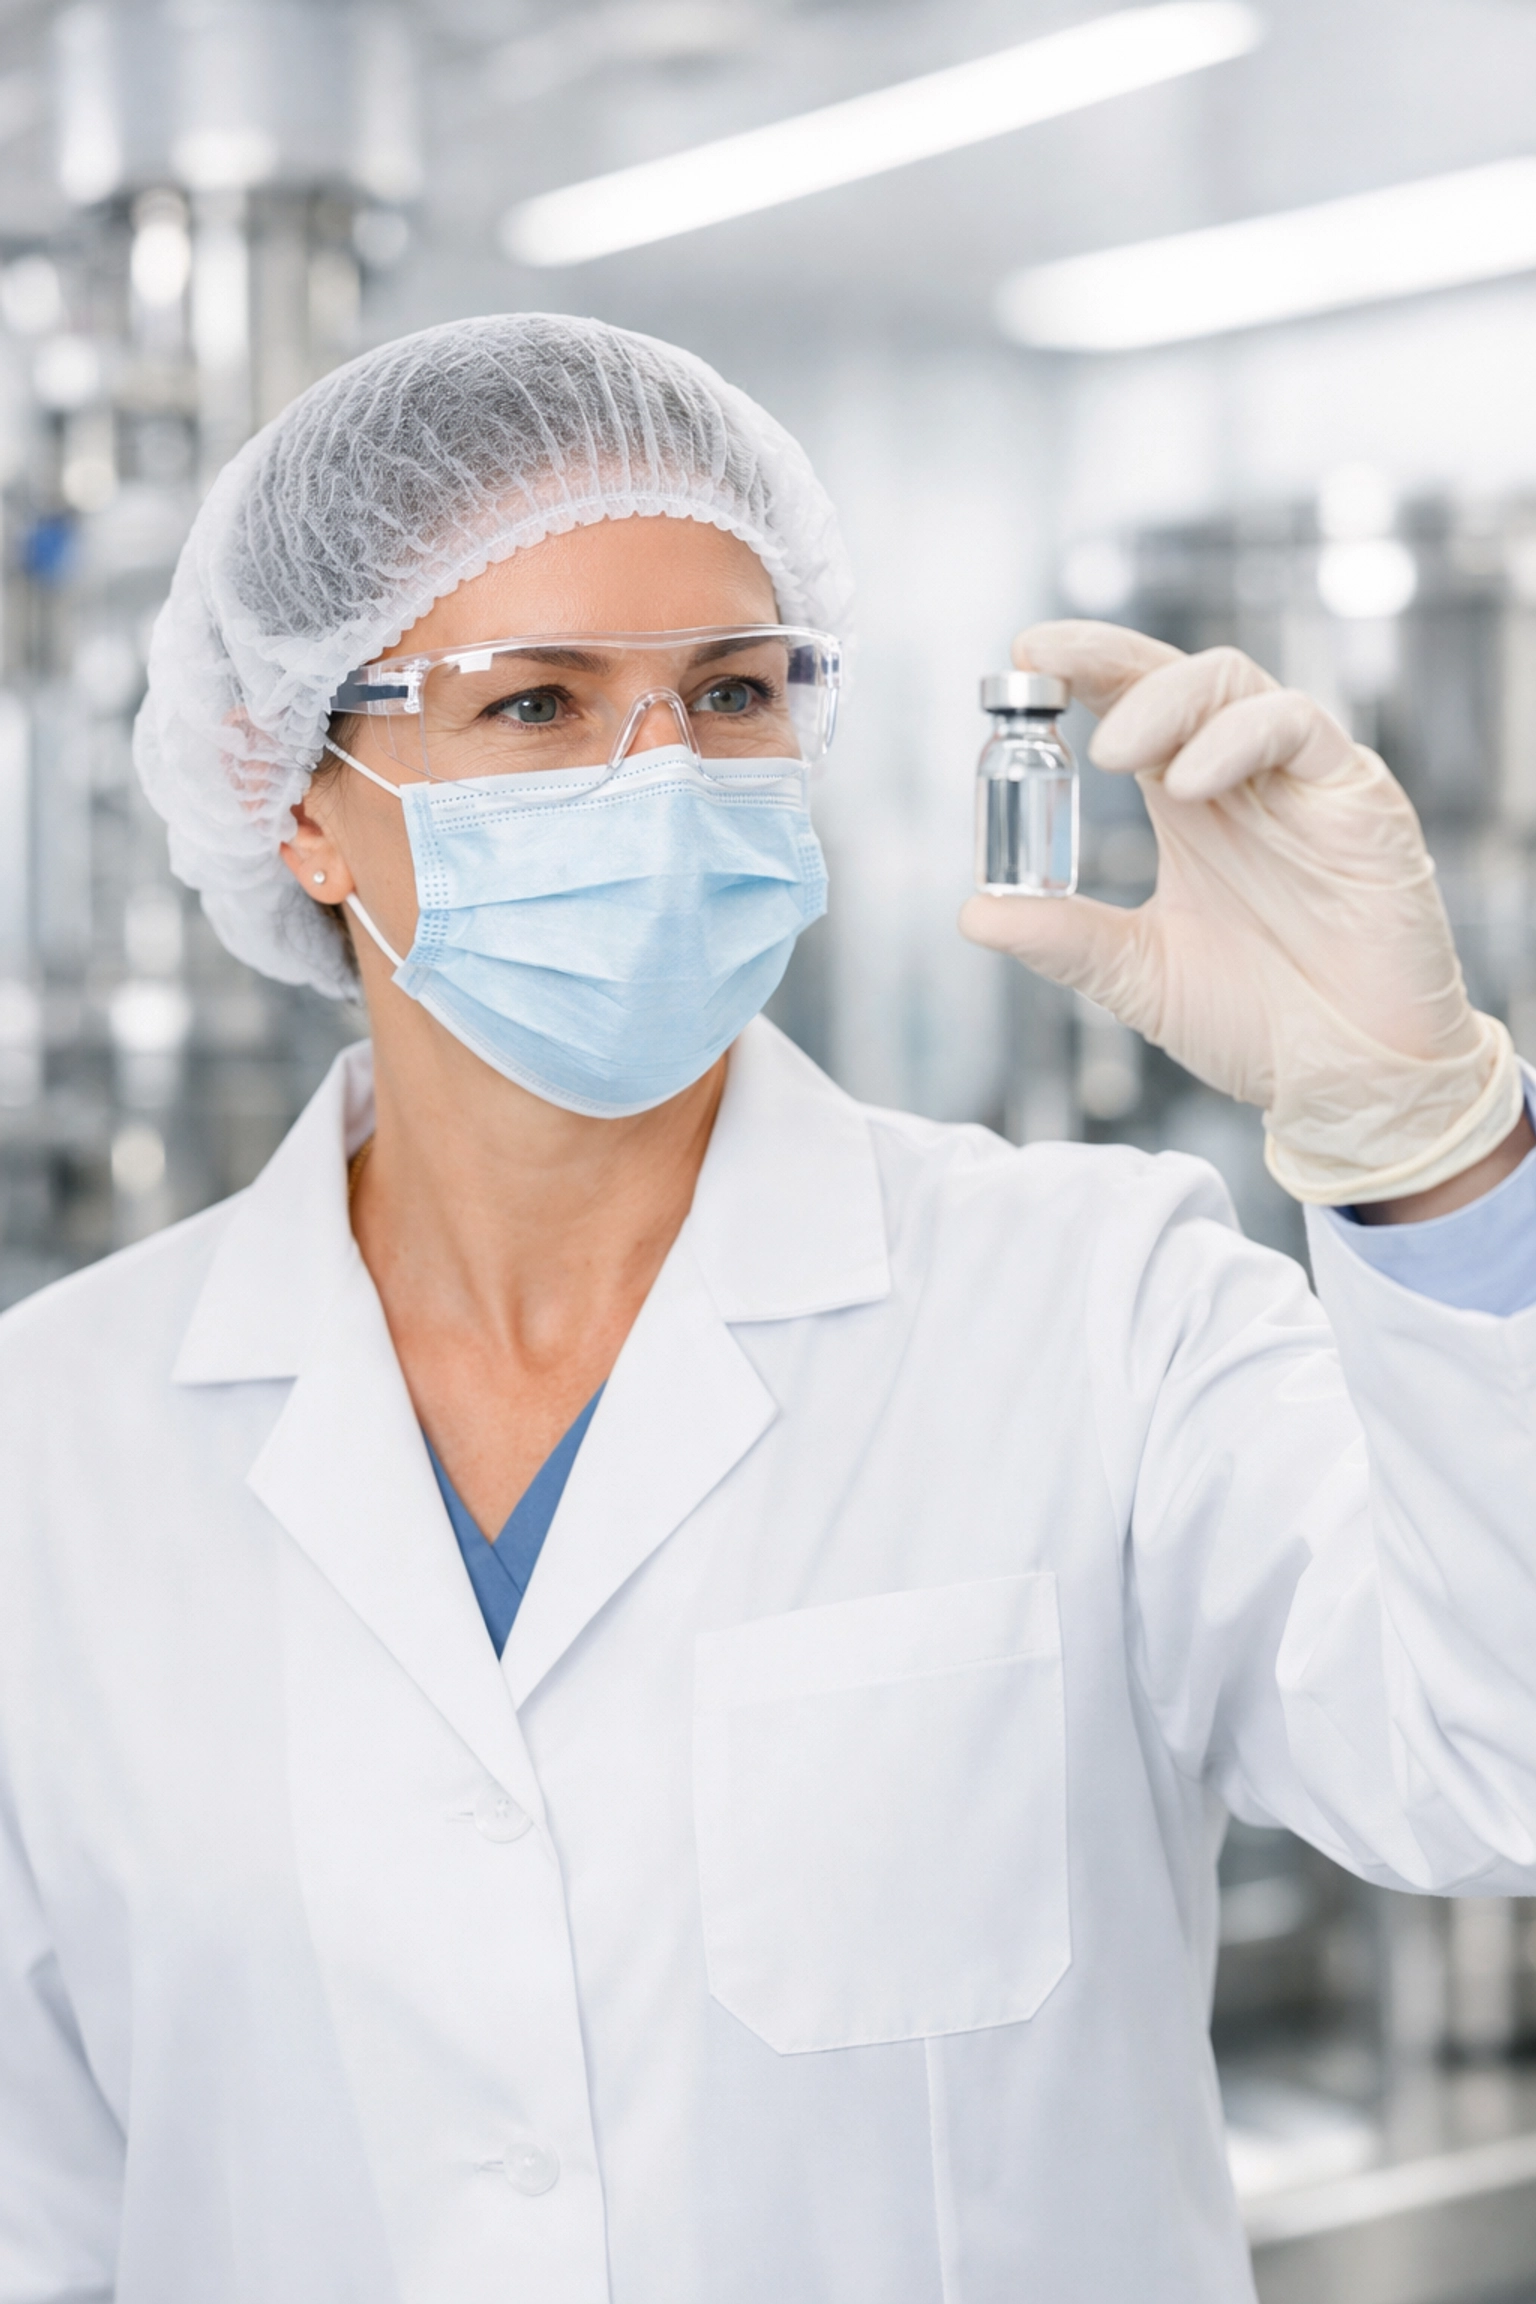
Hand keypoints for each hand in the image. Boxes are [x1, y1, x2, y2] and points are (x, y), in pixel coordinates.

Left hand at [960, 621, 1523, 1205]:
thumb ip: (1065, 940)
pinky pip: (1299, 728)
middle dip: (1105, 656)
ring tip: (1110, 751)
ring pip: (1234, 684)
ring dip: (1163, 698)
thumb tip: (975, 914)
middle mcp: (1240, 779)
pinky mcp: (1356, 796)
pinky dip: (1237, 738)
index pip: (1129, 708)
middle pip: (1173, 676)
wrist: (1349, 1077)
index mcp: (1187, 808)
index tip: (1019, 664)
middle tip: (1042, 663)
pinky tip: (1189, 785)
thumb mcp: (1141, 976)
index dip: (1079, 673)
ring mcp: (1299, 782)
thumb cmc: (1262, 1023)